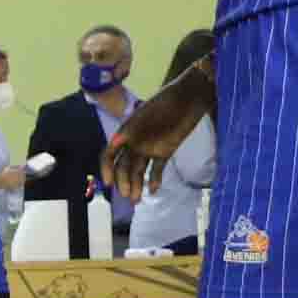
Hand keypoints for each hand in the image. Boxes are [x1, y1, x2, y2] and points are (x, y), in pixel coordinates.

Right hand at [103, 73, 207, 201]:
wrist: (190, 98)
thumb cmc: (167, 102)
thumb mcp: (147, 113)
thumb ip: (132, 127)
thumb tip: (114, 141)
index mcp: (126, 132)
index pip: (111, 154)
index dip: (107, 169)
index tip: (109, 183)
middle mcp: (135, 142)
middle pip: (124, 166)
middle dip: (124, 181)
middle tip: (128, 195)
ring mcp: (150, 147)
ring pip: (138, 170)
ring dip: (136, 184)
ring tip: (137, 199)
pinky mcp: (166, 151)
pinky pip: (156, 168)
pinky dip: (154, 179)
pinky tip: (153, 190)